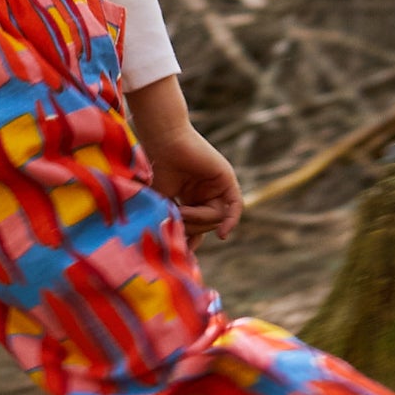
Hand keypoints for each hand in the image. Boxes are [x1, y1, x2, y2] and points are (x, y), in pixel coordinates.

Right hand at [126, 74, 242, 243]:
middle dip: (193, 226)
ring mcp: (218, 187)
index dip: (192, 240)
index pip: (198, 226)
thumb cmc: (159, 169)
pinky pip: (235, 206)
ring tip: (182, 210)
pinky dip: (231, 221)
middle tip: (176, 218)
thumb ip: (174, 222)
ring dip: (200, 219)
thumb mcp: (164, 202)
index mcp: (192, 198)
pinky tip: (223, 234)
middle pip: (209, 224)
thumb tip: (179, 248)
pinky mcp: (227, 179)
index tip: (182, 252)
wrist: (165, 142)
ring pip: (218, 218)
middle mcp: (207, 193)